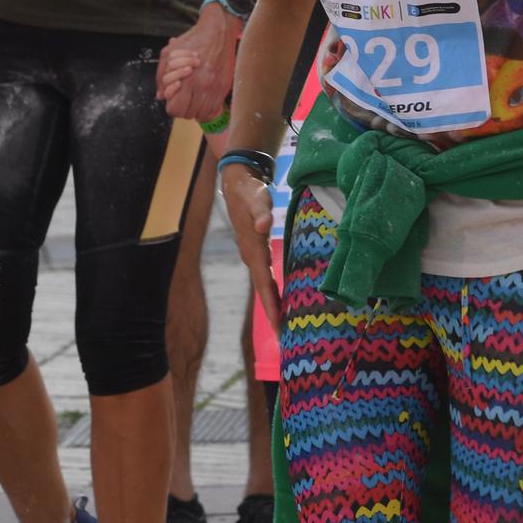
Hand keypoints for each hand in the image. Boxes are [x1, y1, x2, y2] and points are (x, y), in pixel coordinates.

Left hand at [157, 6, 238, 121]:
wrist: (218, 32)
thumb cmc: (192, 40)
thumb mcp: (169, 54)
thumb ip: (161, 76)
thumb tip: (160, 96)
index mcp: (187, 79)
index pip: (175, 109)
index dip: (172, 105)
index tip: (174, 99)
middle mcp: (202, 86)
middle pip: (188, 114)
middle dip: (183, 108)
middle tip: (184, 99)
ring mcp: (215, 89)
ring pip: (202, 114)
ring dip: (196, 110)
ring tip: (194, 99)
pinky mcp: (225, 87)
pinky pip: (214, 110)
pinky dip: (208, 109)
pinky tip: (204, 99)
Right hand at [221, 164, 281, 331]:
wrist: (238, 184)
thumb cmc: (250, 191)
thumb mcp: (256, 199)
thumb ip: (261, 213)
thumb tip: (263, 226)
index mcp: (253, 249)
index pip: (264, 282)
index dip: (271, 303)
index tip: (278, 324)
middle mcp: (252, 257)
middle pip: (264, 290)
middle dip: (273, 313)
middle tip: (284, 338)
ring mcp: (254, 255)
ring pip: (265, 285)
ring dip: (273, 305)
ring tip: (285, 325)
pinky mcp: (258, 251)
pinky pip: (267, 276)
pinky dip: (274, 291)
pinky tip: (283, 299)